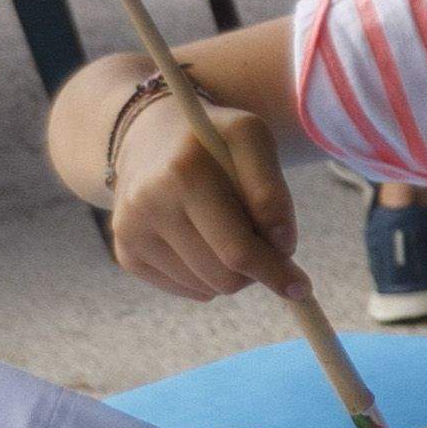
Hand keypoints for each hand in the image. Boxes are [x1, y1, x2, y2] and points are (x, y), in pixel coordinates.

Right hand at [103, 88, 303, 303]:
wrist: (147, 137)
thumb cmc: (212, 141)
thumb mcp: (250, 139)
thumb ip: (272, 191)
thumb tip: (282, 247)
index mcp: (183, 175)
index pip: (238, 250)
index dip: (277, 271)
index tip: (301, 287)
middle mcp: (148, 205)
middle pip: (225, 276)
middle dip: (258, 270)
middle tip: (269, 248)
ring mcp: (131, 232)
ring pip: (208, 287)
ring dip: (234, 273)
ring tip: (232, 233)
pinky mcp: (125, 252)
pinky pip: (186, 289)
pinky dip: (207, 277)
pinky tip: (204, 242)